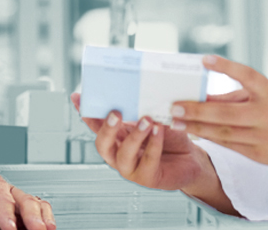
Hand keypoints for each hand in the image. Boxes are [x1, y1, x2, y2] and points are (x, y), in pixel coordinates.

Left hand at [0, 174, 54, 229]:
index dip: (5, 213)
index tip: (9, 229)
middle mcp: (7, 190)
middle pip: (23, 199)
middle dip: (31, 216)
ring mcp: (19, 199)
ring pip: (36, 204)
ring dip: (43, 218)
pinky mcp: (27, 210)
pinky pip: (42, 211)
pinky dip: (47, 220)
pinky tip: (49, 228)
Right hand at [71, 92, 204, 191]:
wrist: (190, 158)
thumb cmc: (169, 136)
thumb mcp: (153, 118)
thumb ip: (141, 109)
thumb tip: (135, 90)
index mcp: (116, 137)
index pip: (96, 124)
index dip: (85, 112)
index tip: (78, 96)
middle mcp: (119, 153)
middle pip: (102, 144)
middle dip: (106, 128)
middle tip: (116, 113)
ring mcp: (131, 168)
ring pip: (124, 155)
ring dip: (135, 136)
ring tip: (146, 120)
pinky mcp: (148, 178)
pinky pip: (148, 162)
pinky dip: (153, 145)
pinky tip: (159, 131)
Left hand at [169, 55, 267, 171]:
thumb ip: (237, 95)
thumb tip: (203, 95)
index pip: (247, 76)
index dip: (226, 67)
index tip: (204, 60)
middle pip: (226, 114)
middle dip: (197, 110)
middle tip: (174, 106)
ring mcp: (263, 138)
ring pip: (223, 134)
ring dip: (197, 127)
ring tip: (176, 121)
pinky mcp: (259, 156)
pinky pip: (229, 146)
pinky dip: (210, 138)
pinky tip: (194, 132)